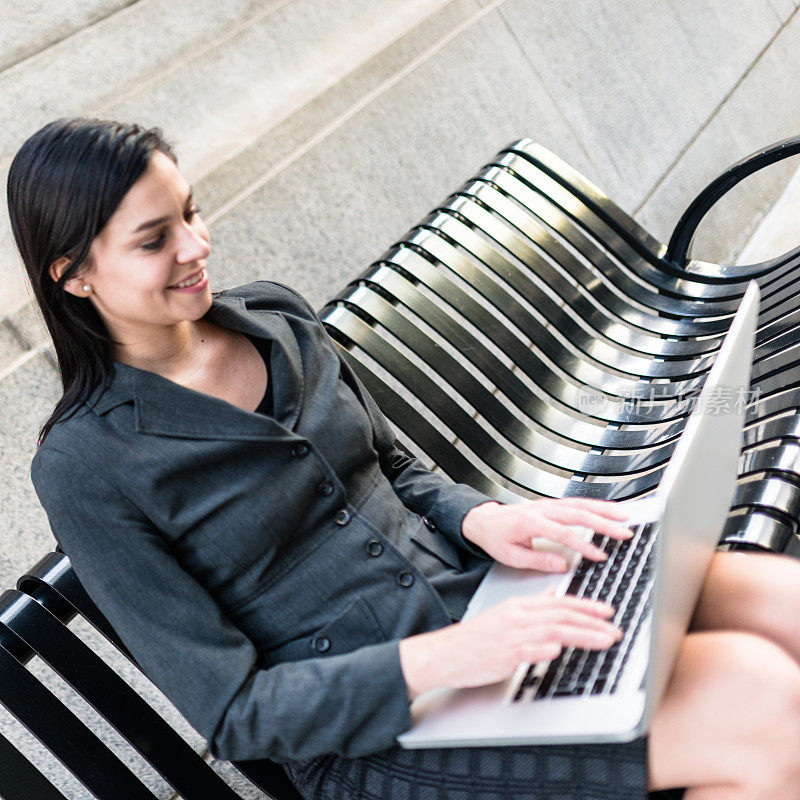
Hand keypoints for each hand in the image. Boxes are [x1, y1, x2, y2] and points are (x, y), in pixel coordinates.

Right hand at [398, 593, 621, 699]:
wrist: (446, 653)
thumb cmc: (475, 639)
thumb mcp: (505, 616)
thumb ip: (531, 608)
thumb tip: (554, 598)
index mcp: (519, 607)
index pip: (559, 603)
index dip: (586, 606)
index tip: (606, 611)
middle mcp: (518, 617)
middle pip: (561, 615)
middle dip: (592, 621)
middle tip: (614, 627)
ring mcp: (511, 635)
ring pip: (553, 631)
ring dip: (582, 635)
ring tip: (605, 640)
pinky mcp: (503, 654)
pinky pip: (527, 650)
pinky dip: (544, 649)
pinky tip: (558, 651)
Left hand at [461, 498, 631, 571]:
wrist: (483, 520)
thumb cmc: (495, 537)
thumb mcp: (510, 555)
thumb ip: (537, 560)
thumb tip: (562, 565)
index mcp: (530, 522)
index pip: (562, 533)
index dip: (582, 544)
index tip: (599, 555)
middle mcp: (541, 509)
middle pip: (577, 514)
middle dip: (603, 523)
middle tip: (623, 533)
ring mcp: (547, 505)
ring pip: (579, 504)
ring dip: (603, 510)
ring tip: (624, 518)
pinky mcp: (551, 504)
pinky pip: (576, 503)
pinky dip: (595, 505)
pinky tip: (609, 510)